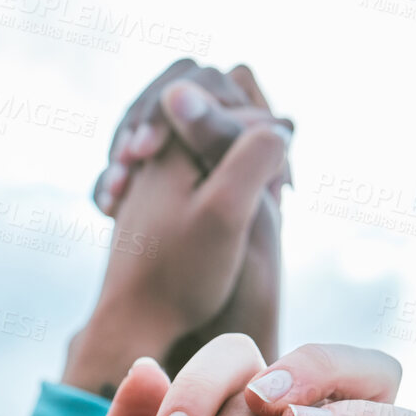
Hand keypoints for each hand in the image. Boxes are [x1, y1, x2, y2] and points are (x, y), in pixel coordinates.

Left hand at [71, 61, 290, 388]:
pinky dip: (223, 172)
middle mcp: (154, 142)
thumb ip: (254, 155)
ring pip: (203, 128)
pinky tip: (240, 210)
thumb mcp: (226, 212)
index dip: (262, 129)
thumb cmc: (180, 273)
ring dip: (237, 150)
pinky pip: (197, 157)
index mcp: (167, 134)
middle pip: (208, 95)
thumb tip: (281, 123)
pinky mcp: (158, 192)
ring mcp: (153, 167)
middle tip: (272, 183)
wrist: (134, 323)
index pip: (225, 91)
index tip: (279, 186)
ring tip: (262, 197)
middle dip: (246, 127)